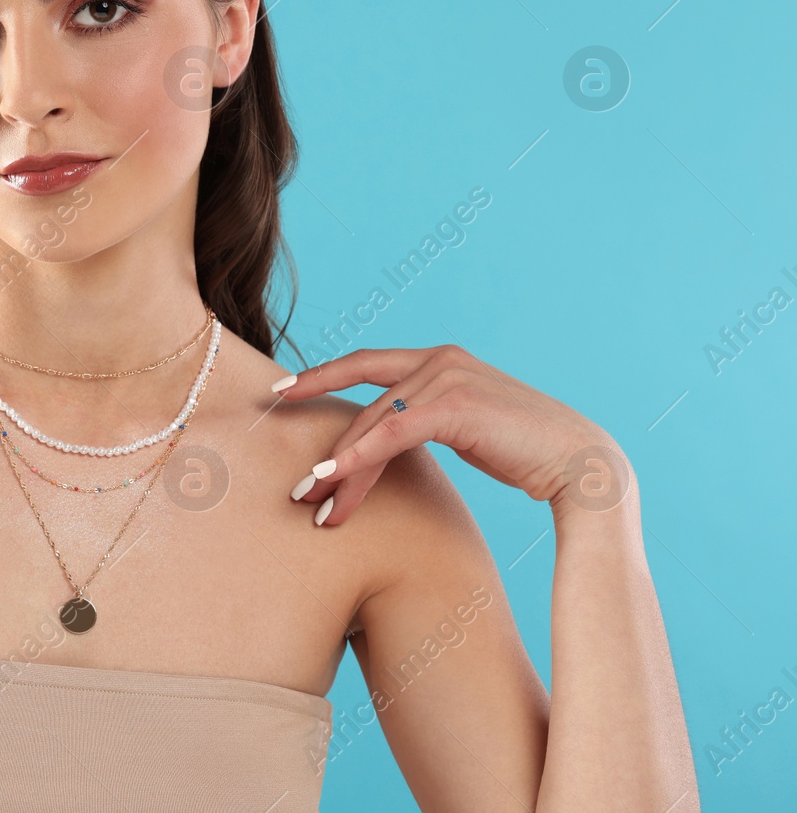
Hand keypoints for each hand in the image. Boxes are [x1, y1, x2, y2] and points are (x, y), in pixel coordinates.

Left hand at [273, 344, 629, 525]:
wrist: (581, 466)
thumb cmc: (525, 454)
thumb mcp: (464, 429)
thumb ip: (424, 421)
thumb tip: (386, 441)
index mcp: (440, 360)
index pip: (365, 365)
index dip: (320, 376)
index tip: (280, 393)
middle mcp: (438, 359)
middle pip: (361, 400)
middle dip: (322, 440)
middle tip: (293, 482)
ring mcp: (446, 377)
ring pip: (371, 423)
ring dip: (338, 466)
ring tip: (311, 501)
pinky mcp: (454, 406)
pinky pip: (390, 433)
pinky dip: (357, 458)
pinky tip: (332, 480)